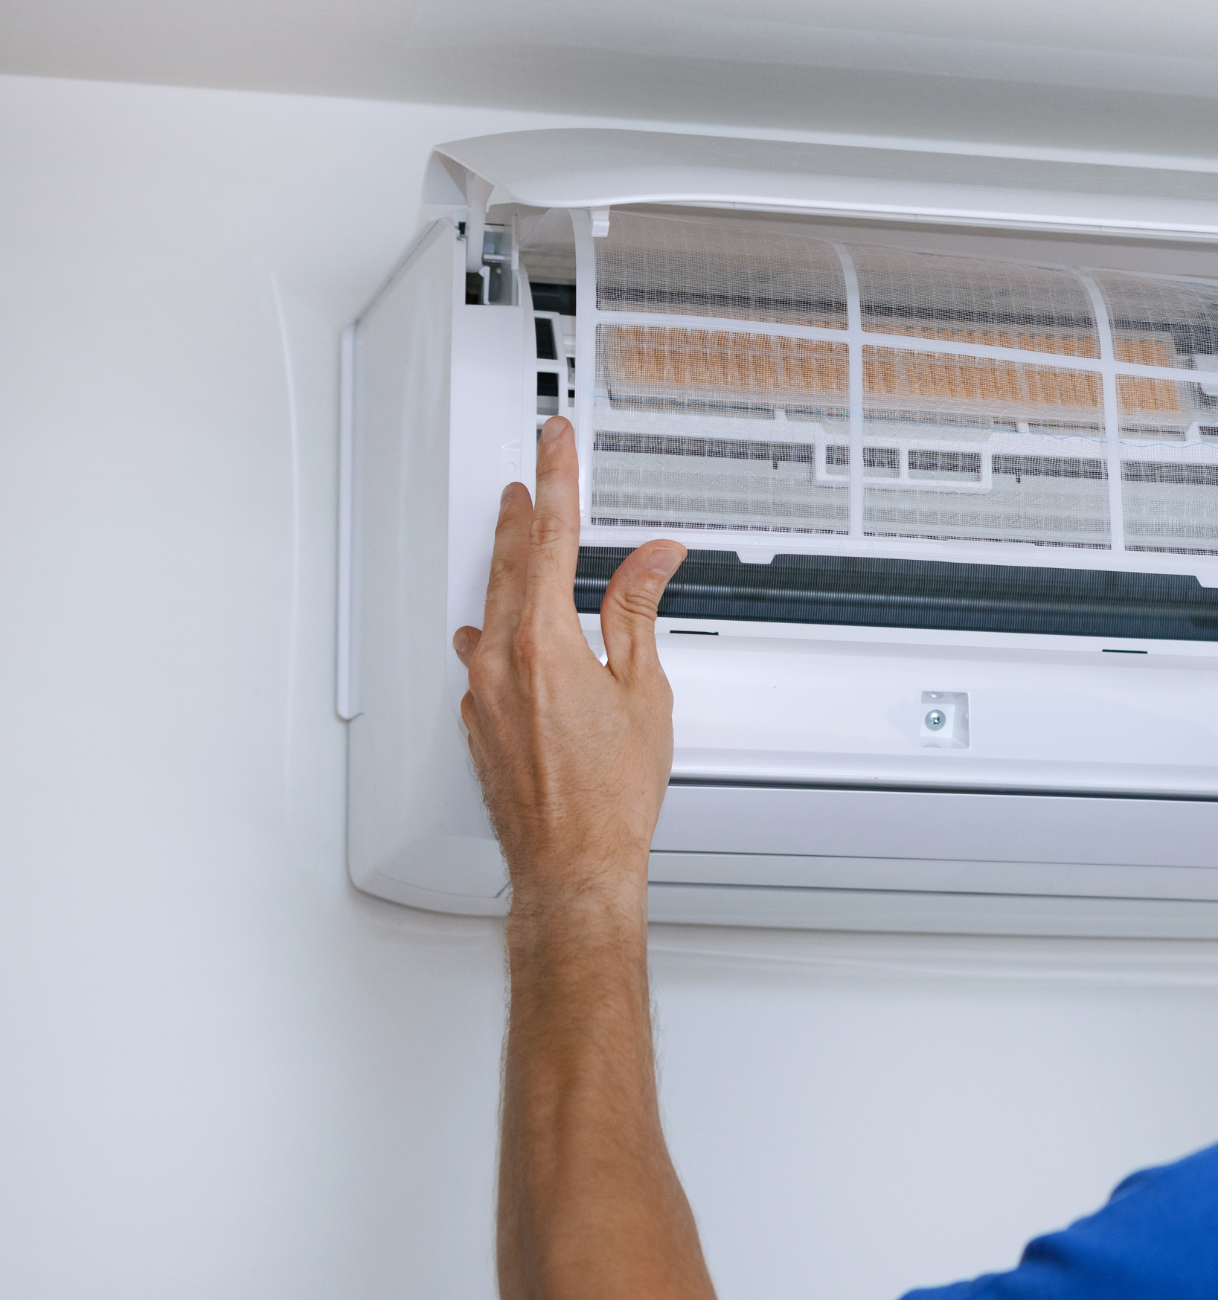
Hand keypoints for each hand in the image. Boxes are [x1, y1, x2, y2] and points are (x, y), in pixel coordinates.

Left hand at [452, 414, 686, 910]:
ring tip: (514, 533)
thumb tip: (651, 559)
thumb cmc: (610, 796)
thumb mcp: (643, 691)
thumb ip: (638, 613)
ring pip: (489, 607)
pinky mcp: (478, 722)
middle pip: (509, 564)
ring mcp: (482, 694)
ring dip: (505, 565)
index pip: (550, 538)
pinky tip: (492, 628)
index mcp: (544, 644)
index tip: (553, 441)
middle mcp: (501, 663)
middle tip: (531, 472)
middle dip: (522, 512)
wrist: (572, 864)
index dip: (556, 480)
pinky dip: (493, 628)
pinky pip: (479, 656)